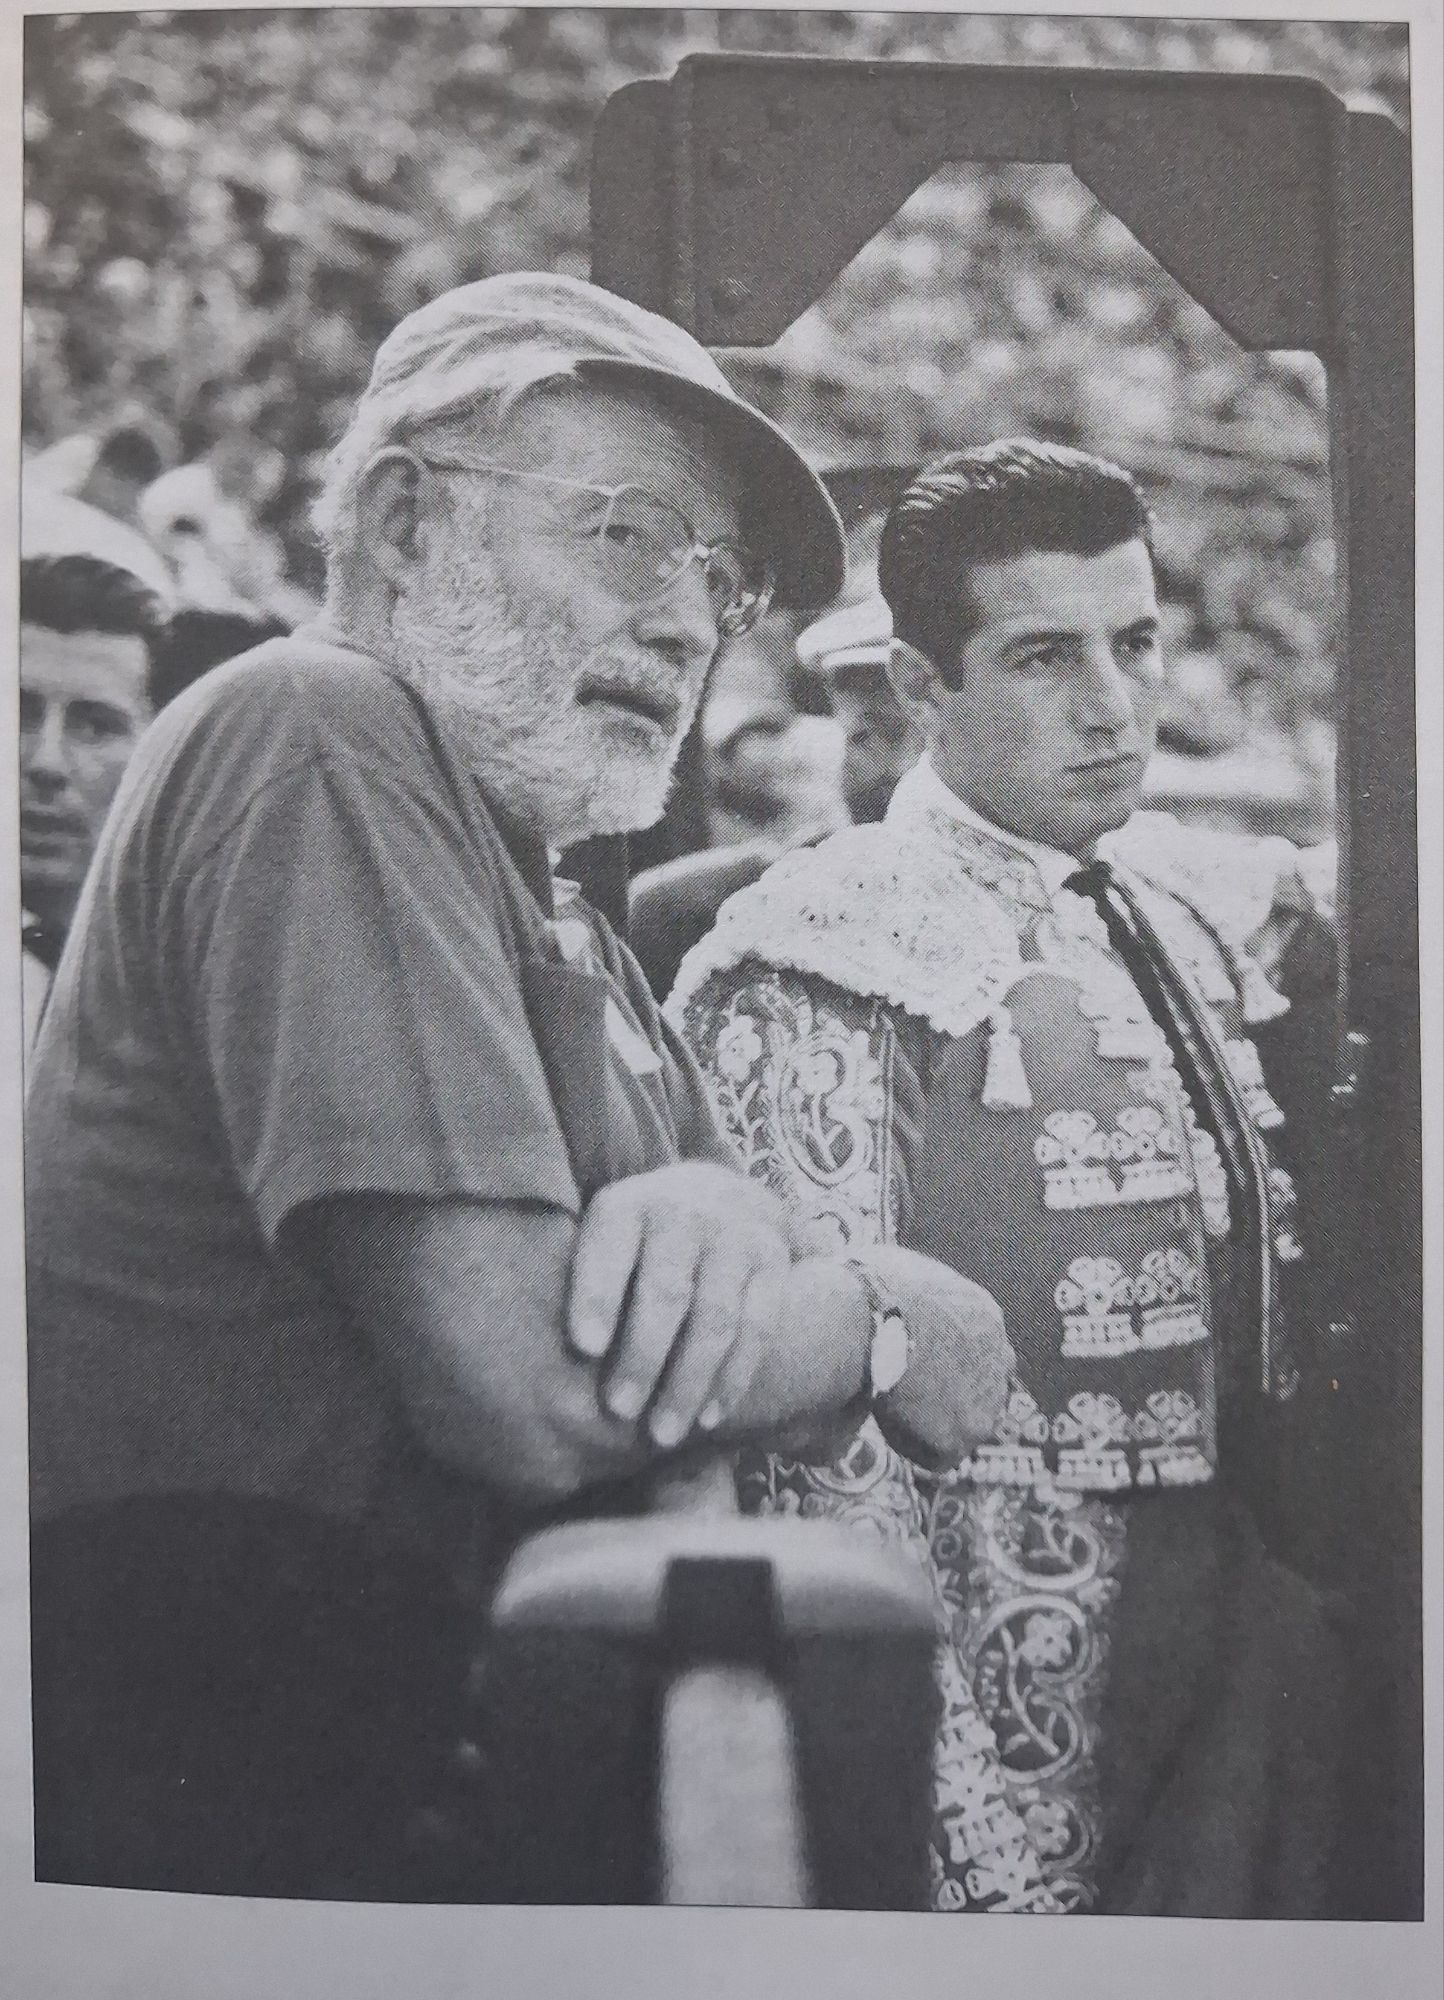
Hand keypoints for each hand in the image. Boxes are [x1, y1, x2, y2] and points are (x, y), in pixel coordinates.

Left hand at [566, 1162, 795, 1448]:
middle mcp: (685, 1213)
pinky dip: (734, 1378)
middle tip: (619, 1410)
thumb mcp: (605, 1239)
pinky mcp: (774, 1262)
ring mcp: (735, 1237)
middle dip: (643, 1355)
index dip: (598, 1296)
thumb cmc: (639, 1241)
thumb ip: (583, 1283)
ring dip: (688, 1381)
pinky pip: (759, 1327)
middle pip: (666, 1291)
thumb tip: (539, 1361)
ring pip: (715, 1317)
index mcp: (628, 1207)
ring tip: (663, 1433)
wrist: (722, 1198)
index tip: (585, 1349)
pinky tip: (709, 1418)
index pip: (610, 1250)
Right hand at [847, 1244, 1013, 1465]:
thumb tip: (876, 1285)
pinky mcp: (965, 1432)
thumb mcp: (893, 1267)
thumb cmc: (867, 1288)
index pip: (975, 1343)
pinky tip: (886, 1422)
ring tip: (889, 1407)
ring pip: (961, 1421)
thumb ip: (905, 1287)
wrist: (865, 1319)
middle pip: (980, 1384)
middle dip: (949, 1391)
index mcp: (981, 1311)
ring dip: (931, 1420)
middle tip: (906, 1392)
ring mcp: (987, 1396)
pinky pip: (938, 1453)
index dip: (942, 1357)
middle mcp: (997, 1352)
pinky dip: (912, 1444)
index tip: (915, 1362)